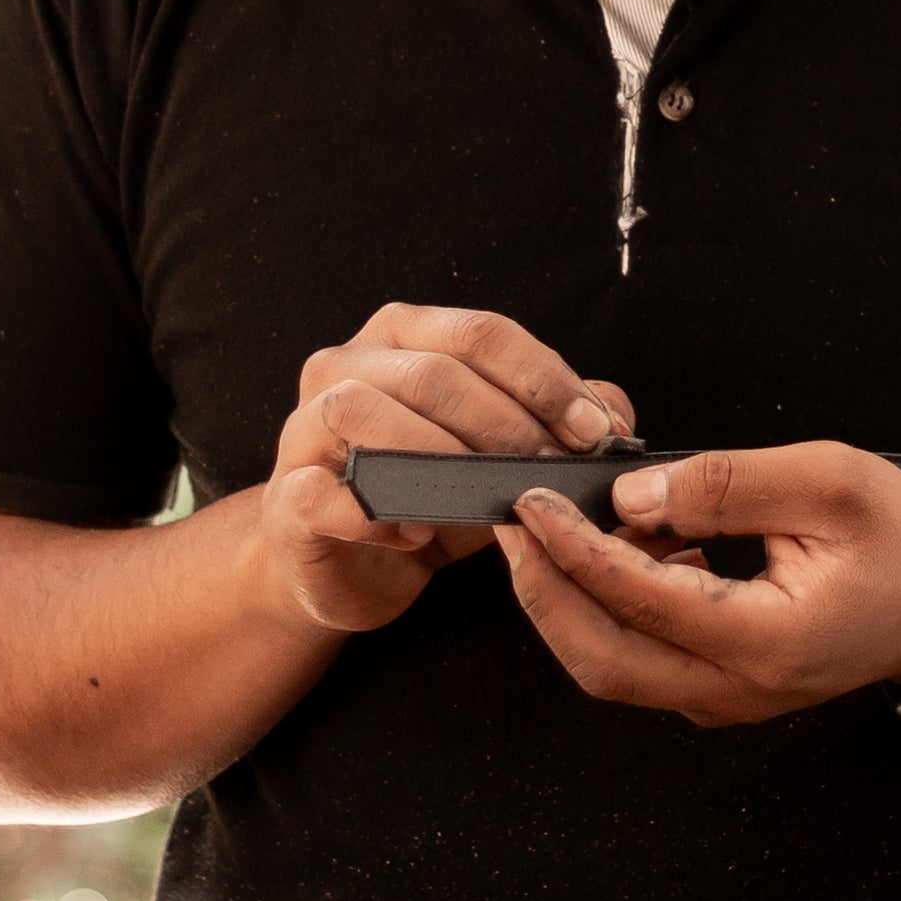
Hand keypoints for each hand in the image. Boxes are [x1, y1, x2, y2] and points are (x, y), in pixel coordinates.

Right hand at [252, 303, 634, 635]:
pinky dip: (374, 515)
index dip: (545, 380)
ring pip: (366, 411)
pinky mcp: (287, 496)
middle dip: (508, 425)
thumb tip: (614, 415)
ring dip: (442, 459)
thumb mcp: (501, 455)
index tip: (594, 432)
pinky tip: (415, 534)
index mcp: (403, 336)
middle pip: (434, 373)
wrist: (344, 566)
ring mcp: (305, 426)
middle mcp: (347, 364)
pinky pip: (321, 494)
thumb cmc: (426, 496)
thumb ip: (556, 424)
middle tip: (552, 475)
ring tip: (492, 501)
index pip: (482, 334)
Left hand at [495, 444, 900, 727]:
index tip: (533, 501)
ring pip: (612, 667)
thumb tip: (636, 491)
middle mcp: (738, 689)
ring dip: (571, 600)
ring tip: (562, 524)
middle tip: (515, 523)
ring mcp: (725, 700)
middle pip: (601, 659)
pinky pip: (639, 659)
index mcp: (768, 641)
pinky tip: (619, 545)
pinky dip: (609, 607)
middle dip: (543, 590)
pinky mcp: (718, 690)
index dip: (574, 547)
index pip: (641, 598)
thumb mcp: (829, 481)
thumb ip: (727, 484)